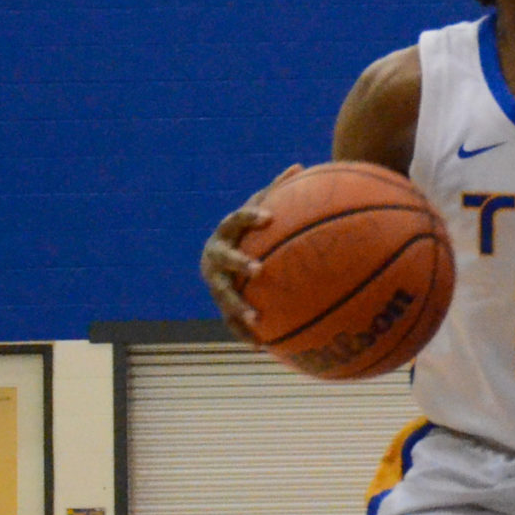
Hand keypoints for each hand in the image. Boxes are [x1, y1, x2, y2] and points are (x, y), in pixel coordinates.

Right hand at [201, 166, 301, 339]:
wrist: (219, 256)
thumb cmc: (248, 232)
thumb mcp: (258, 210)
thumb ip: (276, 192)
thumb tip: (300, 166)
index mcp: (226, 232)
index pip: (236, 220)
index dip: (251, 217)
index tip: (270, 218)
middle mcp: (215, 256)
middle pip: (223, 260)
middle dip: (238, 264)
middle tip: (258, 270)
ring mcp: (214, 281)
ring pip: (223, 296)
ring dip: (238, 309)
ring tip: (257, 321)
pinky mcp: (219, 303)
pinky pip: (230, 321)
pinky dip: (244, 334)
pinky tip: (262, 349)